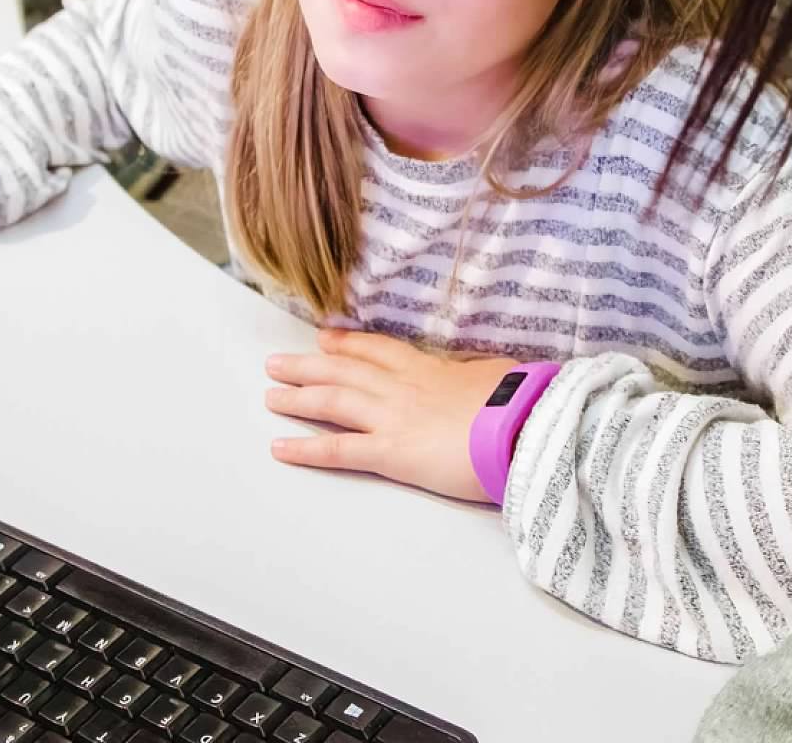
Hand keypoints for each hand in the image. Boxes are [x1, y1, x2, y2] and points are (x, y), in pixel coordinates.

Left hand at [265, 329, 520, 503]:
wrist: (521, 428)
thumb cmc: (519, 403)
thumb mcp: (500, 375)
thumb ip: (480, 375)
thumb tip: (486, 376)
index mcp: (429, 368)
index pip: (378, 350)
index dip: (348, 344)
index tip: (325, 339)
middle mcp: (401, 387)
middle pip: (344, 371)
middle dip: (308, 367)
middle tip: (277, 364)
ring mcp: (392, 417)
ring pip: (332, 402)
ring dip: (297, 398)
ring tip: (270, 396)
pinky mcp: (390, 452)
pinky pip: (338, 450)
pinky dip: (306, 450)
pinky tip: (280, 449)